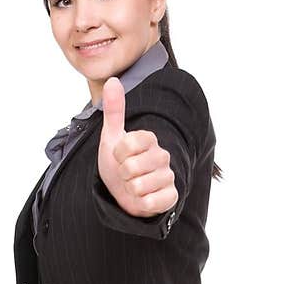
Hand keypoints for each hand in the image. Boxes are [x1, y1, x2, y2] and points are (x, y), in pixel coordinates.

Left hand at [96, 76, 178, 218]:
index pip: (127, 144)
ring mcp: (168, 176)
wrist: (123, 193)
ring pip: (139, 186)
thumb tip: (113, 80)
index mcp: (149, 139)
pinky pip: (150, 202)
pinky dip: (141, 203)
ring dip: (130, 190)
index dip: (117, 154)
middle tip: (126, 174)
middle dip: (122, 174)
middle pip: (131, 167)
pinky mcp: (171, 196)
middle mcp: (162, 155)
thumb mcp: (111, 137)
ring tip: (133, 186)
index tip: (119, 156)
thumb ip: (114, 110)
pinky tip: (143, 198)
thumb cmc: (118, 164)